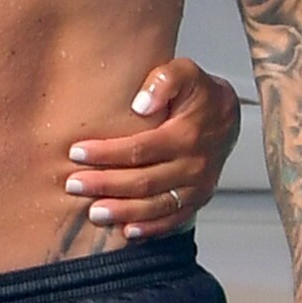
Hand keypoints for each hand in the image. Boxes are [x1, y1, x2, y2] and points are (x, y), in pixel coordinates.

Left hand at [63, 59, 241, 238]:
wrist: (228, 116)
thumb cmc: (199, 93)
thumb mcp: (185, 72)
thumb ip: (164, 80)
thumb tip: (141, 104)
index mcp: (186, 135)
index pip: (139, 149)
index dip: (106, 153)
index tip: (76, 153)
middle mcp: (194, 165)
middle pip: (142, 181)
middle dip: (104, 184)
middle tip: (73, 185)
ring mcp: (198, 186)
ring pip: (155, 205)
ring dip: (123, 211)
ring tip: (93, 212)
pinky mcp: (199, 199)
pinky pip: (174, 220)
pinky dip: (150, 228)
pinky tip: (127, 231)